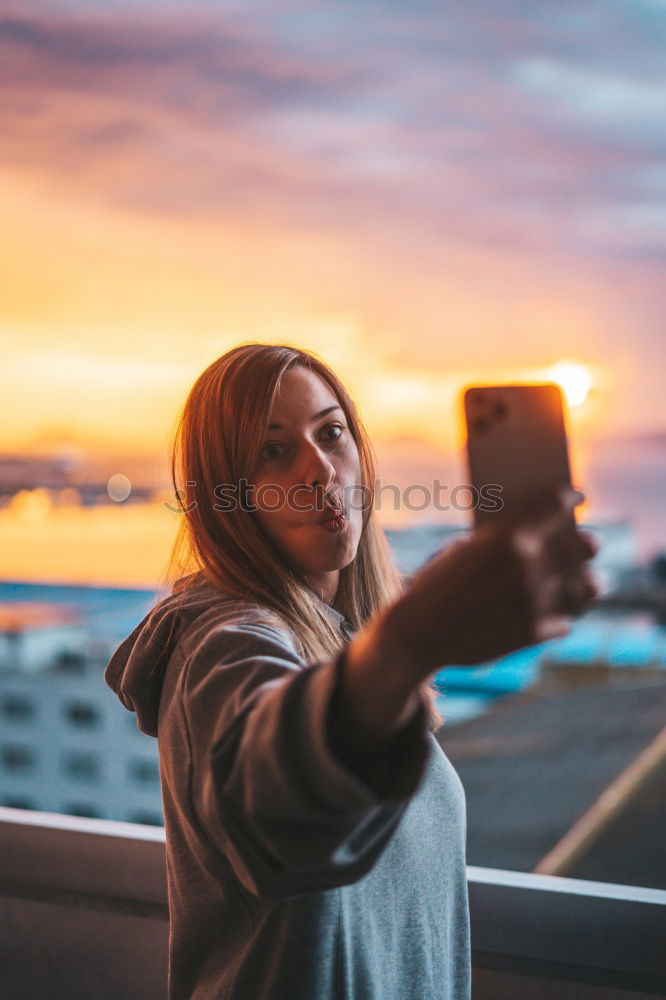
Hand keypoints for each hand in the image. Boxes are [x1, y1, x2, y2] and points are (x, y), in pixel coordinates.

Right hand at [375, 487, 599, 677]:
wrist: (418, 632)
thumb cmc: (436, 587)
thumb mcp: (464, 551)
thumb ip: (502, 542)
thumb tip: (537, 537)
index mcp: (508, 536)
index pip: (555, 503)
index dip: (570, 497)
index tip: (577, 496)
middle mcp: (529, 565)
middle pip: (583, 545)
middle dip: (587, 543)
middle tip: (587, 544)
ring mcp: (535, 600)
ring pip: (588, 587)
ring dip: (588, 582)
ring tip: (588, 581)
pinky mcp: (535, 632)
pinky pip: (565, 620)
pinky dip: (560, 617)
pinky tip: (558, 613)